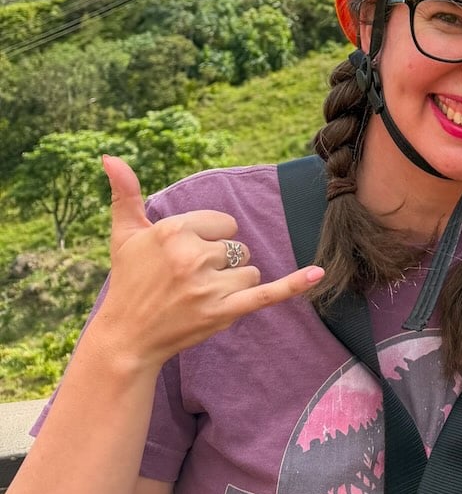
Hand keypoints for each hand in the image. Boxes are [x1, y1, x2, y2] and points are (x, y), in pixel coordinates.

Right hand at [93, 155, 323, 369]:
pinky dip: (294, 284)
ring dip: (233, 281)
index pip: (224, 223)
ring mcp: (210, 286)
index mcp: (174, 231)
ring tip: (200, 294)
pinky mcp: (225, 312)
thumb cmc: (129, 281)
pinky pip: (268, 293)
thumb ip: (125, 193)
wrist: (127, 337)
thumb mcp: (124, 235)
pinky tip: (318, 272)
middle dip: (219, 262)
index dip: (209, 238)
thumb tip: (110, 156)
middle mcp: (193, 256)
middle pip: (238, 247)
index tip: (184, 255)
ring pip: (250, 269)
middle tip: (188, 280)